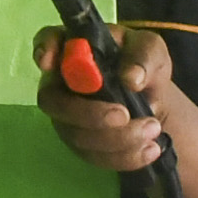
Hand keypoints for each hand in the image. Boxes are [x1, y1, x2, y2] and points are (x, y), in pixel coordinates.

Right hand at [34, 22, 169, 173]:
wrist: (152, 97)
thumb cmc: (142, 63)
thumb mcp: (151, 50)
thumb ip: (143, 56)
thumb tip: (131, 79)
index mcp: (73, 47)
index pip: (46, 40)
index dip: (44, 50)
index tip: (49, 62)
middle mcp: (60, 82)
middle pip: (52, 101)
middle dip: (88, 113)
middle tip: (124, 115)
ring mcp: (66, 116)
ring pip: (76, 135)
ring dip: (116, 138)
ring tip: (153, 129)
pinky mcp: (80, 143)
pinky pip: (93, 156)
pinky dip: (124, 156)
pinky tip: (150, 149)